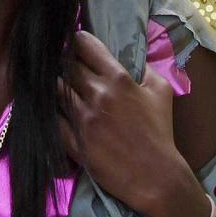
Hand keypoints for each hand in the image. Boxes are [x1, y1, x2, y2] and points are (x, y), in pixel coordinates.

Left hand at [57, 31, 187, 216]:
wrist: (155, 175)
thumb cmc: (160, 132)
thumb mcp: (161, 92)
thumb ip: (145, 69)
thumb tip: (131, 57)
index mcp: (118, 79)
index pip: (85, 46)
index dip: (78, 41)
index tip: (77, 43)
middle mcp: (96, 95)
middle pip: (67, 66)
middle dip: (66, 62)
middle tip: (69, 65)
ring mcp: (82, 118)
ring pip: (55, 90)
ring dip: (58, 85)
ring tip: (62, 87)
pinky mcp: (73, 141)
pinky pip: (53, 119)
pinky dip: (54, 111)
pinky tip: (58, 110)